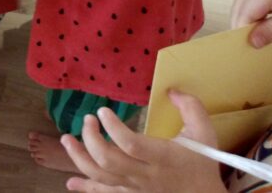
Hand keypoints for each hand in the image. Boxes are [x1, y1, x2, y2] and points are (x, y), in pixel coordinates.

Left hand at [61, 90, 224, 192]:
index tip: (102, 111)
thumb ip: (191, 107)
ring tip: (67, 139)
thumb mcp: (204, 132)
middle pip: (108, 160)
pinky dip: (85, 188)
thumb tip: (171, 89)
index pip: (131, 144)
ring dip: (79, 158)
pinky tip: (70, 182)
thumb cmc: (202, 163)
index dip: (113, 127)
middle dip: (90, 138)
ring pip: (101, 177)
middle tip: (87, 120)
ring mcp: (136, 189)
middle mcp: (146, 175)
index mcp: (163, 157)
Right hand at [231, 0, 271, 47]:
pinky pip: (250, 0)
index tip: (250, 49)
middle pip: (239, 8)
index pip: (245, 14)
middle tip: (252, 47)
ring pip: (241, 4)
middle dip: (242, 27)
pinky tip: (262, 25)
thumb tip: (252, 42)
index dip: (244, 32)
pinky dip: (252, 14)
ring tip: (258, 37)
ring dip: (246, 22)